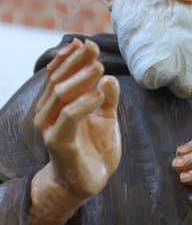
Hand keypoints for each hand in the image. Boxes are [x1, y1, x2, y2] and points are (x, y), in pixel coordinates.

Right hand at [29, 38, 120, 224]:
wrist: (88, 181)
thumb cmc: (95, 148)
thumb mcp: (106, 118)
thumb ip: (108, 98)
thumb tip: (110, 76)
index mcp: (56, 103)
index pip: (59, 74)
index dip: (71, 57)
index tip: (88, 42)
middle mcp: (47, 112)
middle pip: (57, 79)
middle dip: (76, 61)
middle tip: (94, 49)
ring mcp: (49, 126)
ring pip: (59, 94)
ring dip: (80, 78)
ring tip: (99, 68)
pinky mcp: (57, 141)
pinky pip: (68, 117)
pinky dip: (84, 103)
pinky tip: (99, 94)